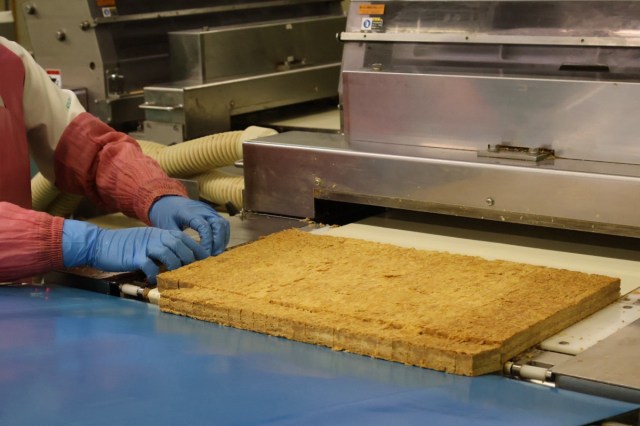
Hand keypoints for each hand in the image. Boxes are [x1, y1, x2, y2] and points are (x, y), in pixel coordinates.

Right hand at [62, 220, 207, 283]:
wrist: (100, 244)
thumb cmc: (126, 246)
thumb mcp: (148, 241)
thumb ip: (163, 247)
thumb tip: (180, 259)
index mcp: (161, 233)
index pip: (185, 239)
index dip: (197, 250)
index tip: (207, 262)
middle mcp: (156, 237)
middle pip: (180, 246)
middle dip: (191, 260)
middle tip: (195, 273)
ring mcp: (146, 246)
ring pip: (169, 255)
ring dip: (176, 267)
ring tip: (178, 277)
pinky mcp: (135, 257)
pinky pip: (150, 266)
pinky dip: (155, 274)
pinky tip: (155, 280)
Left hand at [149, 196, 229, 255]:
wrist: (168, 200)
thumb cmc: (166, 215)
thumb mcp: (166, 227)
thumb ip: (177, 240)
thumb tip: (187, 255)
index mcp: (189, 213)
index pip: (204, 226)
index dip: (207, 241)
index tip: (204, 254)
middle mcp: (202, 209)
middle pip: (218, 224)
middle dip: (218, 241)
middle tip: (213, 255)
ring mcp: (209, 210)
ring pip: (223, 223)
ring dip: (222, 239)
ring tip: (216, 252)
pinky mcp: (212, 212)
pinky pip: (223, 223)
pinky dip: (223, 235)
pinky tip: (218, 246)